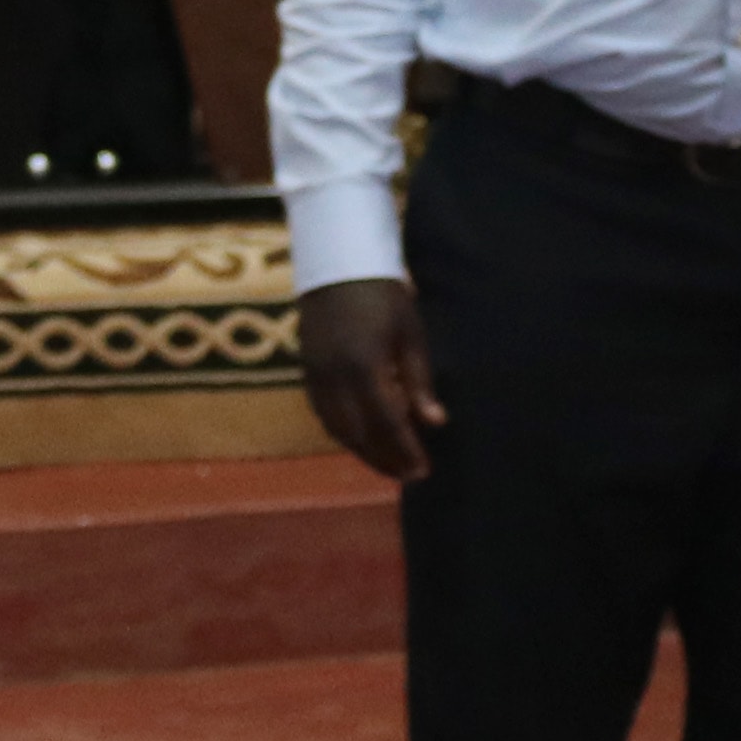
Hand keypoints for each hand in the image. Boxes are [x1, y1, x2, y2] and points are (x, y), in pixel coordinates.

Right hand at [298, 278, 441, 481]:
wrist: (337, 264)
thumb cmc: (383, 295)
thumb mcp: (410, 335)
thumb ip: (419, 381)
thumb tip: (435, 423)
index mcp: (364, 367)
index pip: (387, 423)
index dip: (405, 450)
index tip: (424, 470)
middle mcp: (334, 378)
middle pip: (358, 435)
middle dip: (384, 460)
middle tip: (409, 476)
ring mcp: (315, 376)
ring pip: (336, 429)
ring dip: (363, 451)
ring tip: (388, 465)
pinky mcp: (306, 372)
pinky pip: (323, 414)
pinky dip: (344, 433)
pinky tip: (362, 438)